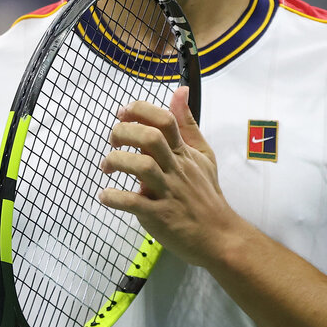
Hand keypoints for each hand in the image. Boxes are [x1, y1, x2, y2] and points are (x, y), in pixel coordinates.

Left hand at [99, 85, 236, 266]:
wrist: (220, 236)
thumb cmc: (206, 195)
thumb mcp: (202, 155)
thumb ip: (187, 124)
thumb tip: (180, 90)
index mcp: (184, 153)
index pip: (165, 121)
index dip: (140, 111)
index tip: (122, 112)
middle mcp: (176, 169)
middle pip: (151, 139)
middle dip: (125, 133)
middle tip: (112, 141)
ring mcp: (169, 193)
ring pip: (143, 167)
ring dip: (118, 162)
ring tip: (107, 167)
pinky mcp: (161, 216)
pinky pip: (135, 203)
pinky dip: (115, 197)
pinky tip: (106, 195)